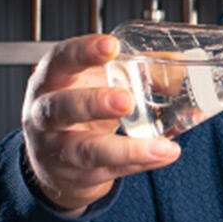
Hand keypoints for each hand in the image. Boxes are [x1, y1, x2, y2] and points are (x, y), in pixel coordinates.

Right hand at [22, 34, 180, 214]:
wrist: (54, 159)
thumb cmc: (79, 107)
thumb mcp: (97, 82)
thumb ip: (133, 70)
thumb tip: (177, 64)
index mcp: (50, 81)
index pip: (59, 60)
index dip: (82, 52)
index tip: (111, 46)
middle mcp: (45, 115)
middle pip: (61, 107)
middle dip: (93, 103)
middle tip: (126, 99)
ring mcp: (58, 149)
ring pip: (86, 150)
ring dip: (126, 149)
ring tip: (159, 145)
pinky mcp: (78, 175)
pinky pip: (110, 170)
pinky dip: (140, 163)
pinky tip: (164, 155)